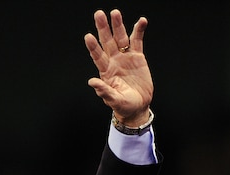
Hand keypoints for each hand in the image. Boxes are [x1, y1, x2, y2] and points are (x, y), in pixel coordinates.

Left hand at [84, 9, 152, 125]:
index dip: (93, 47)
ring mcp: (125, 57)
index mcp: (106, 71)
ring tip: (115, 13)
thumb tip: (91, 82)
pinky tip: (141, 21)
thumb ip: (104, 91)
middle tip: (99, 14)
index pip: (98, 56)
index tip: (88, 37)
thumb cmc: (123, 105)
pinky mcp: (137, 57)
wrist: (138, 106)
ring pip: (121, 38)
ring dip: (118, 25)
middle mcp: (113, 61)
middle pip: (107, 42)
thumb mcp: (113, 100)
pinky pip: (137, 41)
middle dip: (103, 28)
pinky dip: (139, 30)